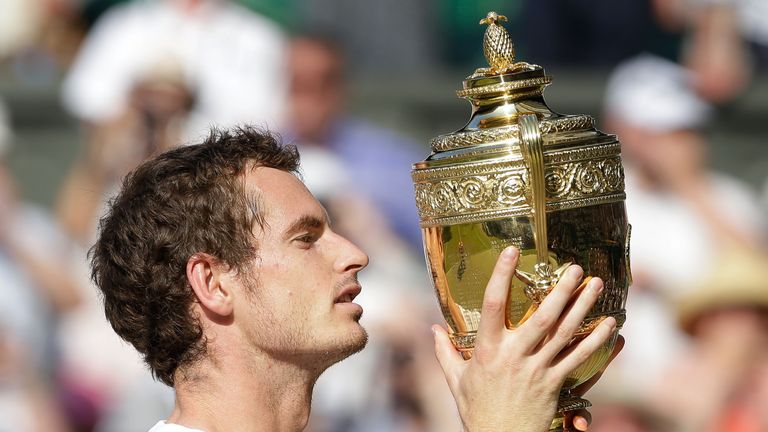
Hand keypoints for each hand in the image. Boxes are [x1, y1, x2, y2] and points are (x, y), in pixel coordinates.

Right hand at [433, 246, 616, 431]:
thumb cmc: (477, 410)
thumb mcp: (455, 379)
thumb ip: (445, 351)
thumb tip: (433, 329)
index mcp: (487, 349)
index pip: (493, 304)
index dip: (502, 275)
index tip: (511, 252)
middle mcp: (514, 355)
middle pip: (542, 316)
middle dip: (561, 289)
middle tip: (575, 268)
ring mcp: (537, 369)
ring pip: (564, 333)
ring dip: (582, 307)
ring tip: (596, 285)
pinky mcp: (554, 384)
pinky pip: (578, 359)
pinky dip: (595, 341)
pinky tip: (609, 325)